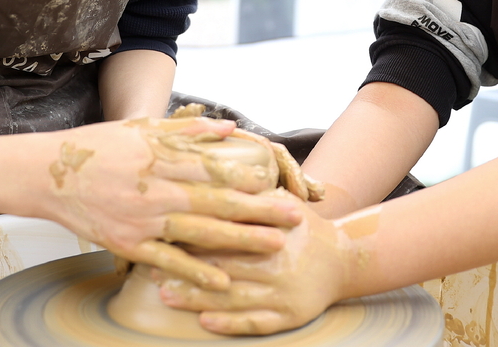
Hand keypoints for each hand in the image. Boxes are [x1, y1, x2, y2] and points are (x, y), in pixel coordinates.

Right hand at [37, 115, 301, 289]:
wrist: (49, 173)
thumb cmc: (98, 145)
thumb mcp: (143, 127)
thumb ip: (187, 128)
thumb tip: (227, 128)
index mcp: (163, 158)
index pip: (217, 169)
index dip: (250, 178)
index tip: (279, 184)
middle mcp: (158, 190)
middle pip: (219, 201)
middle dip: (260, 211)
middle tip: (294, 217)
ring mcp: (144, 220)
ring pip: (201, 232)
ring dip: (241, 241)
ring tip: (275, 245)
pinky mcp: (128, 244)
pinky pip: (168, 261)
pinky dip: (197, 272)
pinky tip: (223, 281)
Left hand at [155, 195, 350, 334]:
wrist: (344, 261)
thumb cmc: (305, 228)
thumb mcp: (285, 204)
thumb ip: (257, 194)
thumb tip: (220, 175)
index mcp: (273, 231)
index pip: (228, 232)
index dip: (195, 233)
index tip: (166, 232)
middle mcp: (279, 262)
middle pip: (225, 265)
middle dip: (186, 266)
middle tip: (153, 266)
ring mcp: (284, 292)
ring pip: (234, 296)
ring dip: (197, 297)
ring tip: (165, 294)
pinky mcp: (290, 316)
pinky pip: (256, 323)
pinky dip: (229, 323)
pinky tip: (205, 322)